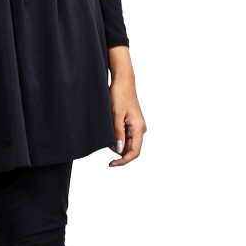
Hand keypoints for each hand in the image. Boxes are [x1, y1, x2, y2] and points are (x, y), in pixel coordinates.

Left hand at [107, 46, 145, 166]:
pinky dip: (117, 135)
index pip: (134, 152)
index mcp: (139, 128)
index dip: (123, 161)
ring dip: (116, 142)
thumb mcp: (115, 115)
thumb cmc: (120, 95)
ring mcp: (137, 126)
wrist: (123, 81)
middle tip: (105, 140)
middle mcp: (140, 129)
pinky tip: (110, 128)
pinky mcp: (132, 123)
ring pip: (127, 142)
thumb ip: (117, 133)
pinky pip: (125, 135)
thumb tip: (119, 150)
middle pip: (130, 149)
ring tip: (107, 129)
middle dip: (117, 150)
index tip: (111, 163)